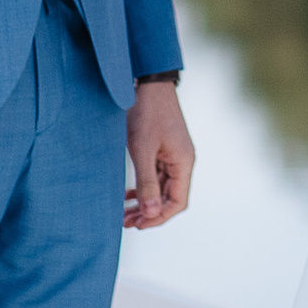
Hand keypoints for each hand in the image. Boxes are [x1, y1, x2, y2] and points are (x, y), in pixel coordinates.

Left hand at [123, 78, 193, 229]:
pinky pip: (157, 176)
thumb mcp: (142, 149)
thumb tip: (150, 212)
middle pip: (169, 198)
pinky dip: (144, 187)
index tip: (137, 224)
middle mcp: (182, 161)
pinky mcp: (164, 149)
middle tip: (125, 222)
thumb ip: (146, 182)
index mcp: (183, 163)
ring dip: (145, 201)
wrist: (149, 83)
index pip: (177, 202)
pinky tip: (128, 194)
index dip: (158, 217)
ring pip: (161, 188)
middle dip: (148, 212)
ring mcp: (174, 155)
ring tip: (123, 213)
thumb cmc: (146, 113)